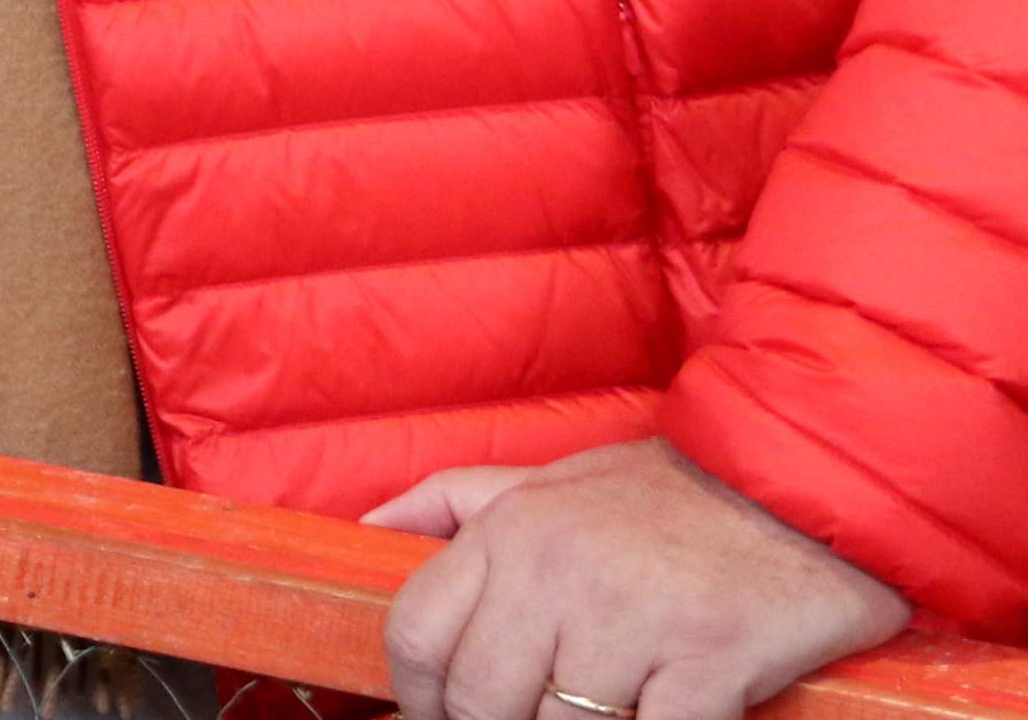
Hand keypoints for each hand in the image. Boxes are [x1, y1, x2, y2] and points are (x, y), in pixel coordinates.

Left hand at [373, 437, 908, 719]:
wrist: (808, 480)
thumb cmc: (671, 493)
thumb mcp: (545, 477)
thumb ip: (450, 504)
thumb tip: (364, 534)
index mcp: (509, 528)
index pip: (417, 633)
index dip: (416, 698)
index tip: (436, 719)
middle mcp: (557, 570)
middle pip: (478, 698)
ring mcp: (633, 619)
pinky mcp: (711, 662)